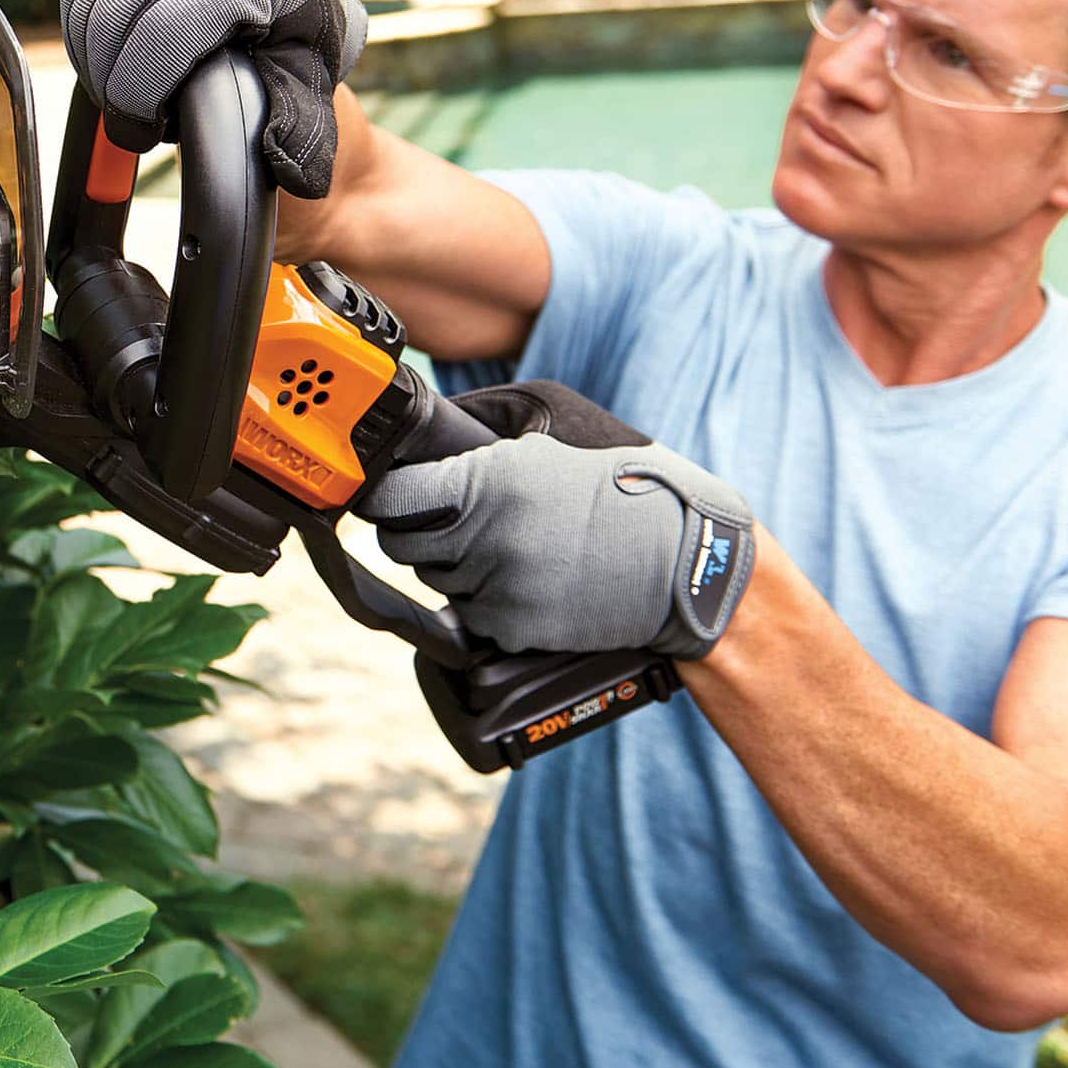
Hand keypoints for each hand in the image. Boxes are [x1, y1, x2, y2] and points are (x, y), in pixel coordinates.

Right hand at [60, 0, 367, 200]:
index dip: (138, 96)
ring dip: (92, 56)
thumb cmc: (303, 37)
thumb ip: (301, 129)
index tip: (144, 132)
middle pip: (116, 15)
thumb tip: (293, 176)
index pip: (165, 34)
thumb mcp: (313, 81)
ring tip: (124, 87)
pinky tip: (110, 48)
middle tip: (131, 120)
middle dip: (111, 83)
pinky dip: (82, 19)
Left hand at [359, 388, 755, 656]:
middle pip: (403, 546)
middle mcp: (484, 537)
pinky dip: (488, 602)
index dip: (383, 497)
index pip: (390, 499)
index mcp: (487, 480)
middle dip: (419, 532)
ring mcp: (498, 588)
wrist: (684, 561)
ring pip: (438, 582)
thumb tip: (425, 444)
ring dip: (456, 567)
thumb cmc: (621, 486)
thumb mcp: (551, 437)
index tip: (387, 496)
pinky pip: (472, 617)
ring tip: (510, 548)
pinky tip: (529, 581)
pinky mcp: (515, 629)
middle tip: (453, 521)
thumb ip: (481, 440)